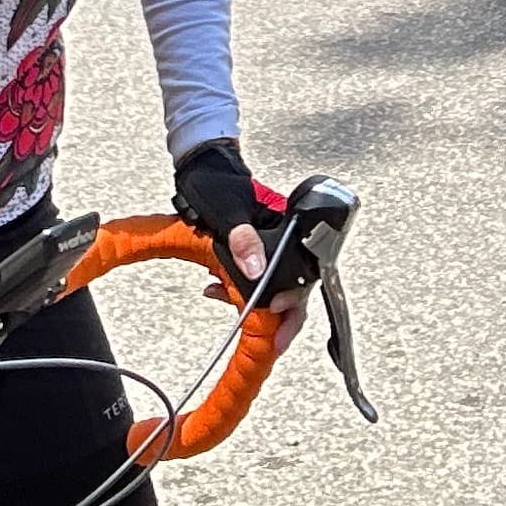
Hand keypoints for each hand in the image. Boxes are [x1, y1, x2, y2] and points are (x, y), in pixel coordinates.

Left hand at [171, 139, 309, 341]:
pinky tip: (215, 290)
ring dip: (259, 304)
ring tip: (238, 315)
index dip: (295, 298)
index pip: (303, 271)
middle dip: (284, 315)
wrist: (202, 164)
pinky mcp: (251, 248)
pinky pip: (253, 276)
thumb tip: (256, 270)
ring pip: (275, 283)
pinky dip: (237, 289)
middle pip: (295, 284)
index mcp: (287, 228)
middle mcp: (284, 238)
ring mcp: (268, 244)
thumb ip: (242, 239)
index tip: (279, 313)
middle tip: (275, 341)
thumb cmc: (218, 181)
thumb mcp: (227, 211)